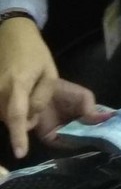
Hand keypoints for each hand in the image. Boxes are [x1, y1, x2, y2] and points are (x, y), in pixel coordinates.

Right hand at [0, 17, 58, 158]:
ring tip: (25, 87)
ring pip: (3, 115)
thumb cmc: (34, 53)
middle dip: (23, 119)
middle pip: (10, 118)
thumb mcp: (49, 73)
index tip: (21, 153)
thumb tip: (29, 120)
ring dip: (15, 112)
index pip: (16, 116)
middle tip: (33, 95)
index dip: (18, 136)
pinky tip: (17, 90)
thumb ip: (41, 98)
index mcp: (18, 84)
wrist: (11, 35)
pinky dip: (8, 108)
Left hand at [36, 79, 113, 144]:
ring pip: (80, 141)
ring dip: (85, 139)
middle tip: (106, 136)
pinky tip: (77, 136)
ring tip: (91, 135)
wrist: (39, 93)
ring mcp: (67, 135)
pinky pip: (65, 144)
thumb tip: (109, 118)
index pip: (101, 126)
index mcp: (88, 117)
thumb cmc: (64, 92)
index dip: (108, 128)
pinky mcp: (53, 139)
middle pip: (92, 136)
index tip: (116, 130)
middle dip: (98, 136)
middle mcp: (79, 128)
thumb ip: (93, 110)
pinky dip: (71, 141)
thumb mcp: (84, 97)